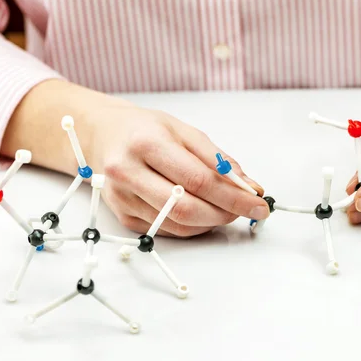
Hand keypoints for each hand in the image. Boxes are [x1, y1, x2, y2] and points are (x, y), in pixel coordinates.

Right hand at [91, 104, 267, 236]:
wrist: (101, 136)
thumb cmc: (145, 130)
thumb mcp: (184, 131)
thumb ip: (218, 160)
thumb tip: (249, 187)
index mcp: (147, 143)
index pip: (199, 180)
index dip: (234, 196)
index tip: (259, 203)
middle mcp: (128, 172)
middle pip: (187, 208)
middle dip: (225, 213)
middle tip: (246, 210)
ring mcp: (122, 198)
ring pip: (179, 224)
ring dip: (212, 221)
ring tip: (225, 208)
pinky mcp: (123, 216)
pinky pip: (167, 230)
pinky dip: (193, 225)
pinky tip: (201, 211)